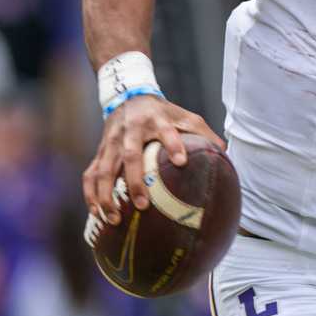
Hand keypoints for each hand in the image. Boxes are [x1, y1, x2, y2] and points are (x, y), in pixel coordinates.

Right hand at [82, 93, 222, 226]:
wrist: (128, 96)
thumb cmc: (162, 113)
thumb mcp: (184, 115)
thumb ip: (203, 133)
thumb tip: (225, 153)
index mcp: (155, 119)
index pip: (165, 130)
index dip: (172, 144)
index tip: (181, 162)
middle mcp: (130, 131)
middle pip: (130, 155)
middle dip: (135, 181)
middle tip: (142, 205)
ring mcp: (111, 142)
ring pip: (103, 170)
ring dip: (107, 195)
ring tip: (114, 219)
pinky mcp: (99, 152)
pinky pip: (90, 175)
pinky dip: (91, 195)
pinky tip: (97, 214)